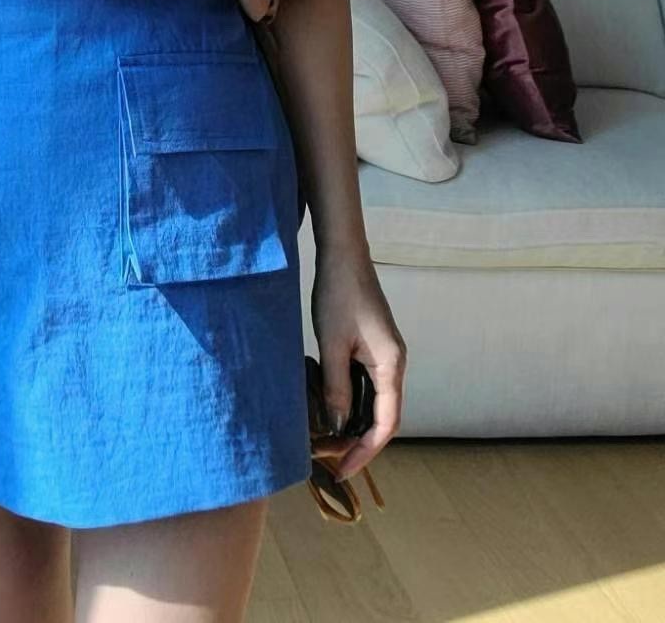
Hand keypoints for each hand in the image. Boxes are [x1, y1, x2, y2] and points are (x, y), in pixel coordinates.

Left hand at [310, 245, 405, 483]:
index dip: (365, 451)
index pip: (386, 423)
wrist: (343, 254)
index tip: (343, 469)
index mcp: (392, 365)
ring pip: (376, 401)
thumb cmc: (338, 295)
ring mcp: (387, 354)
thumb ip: (337, 387)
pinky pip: (368, 384)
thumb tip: (337, 426)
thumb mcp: (332, 345)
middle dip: (359, 441)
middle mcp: (396, 363)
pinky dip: (352, 401)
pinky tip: (331, 408)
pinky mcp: (375, 346)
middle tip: (329, 459)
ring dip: (355, 422)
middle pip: (384, 416)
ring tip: (328, 440)